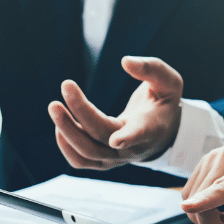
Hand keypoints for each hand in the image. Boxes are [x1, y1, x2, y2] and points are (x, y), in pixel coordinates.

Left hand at [49, 56, 182, 169]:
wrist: (163, 134)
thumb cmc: (164, 103)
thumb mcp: (169, 82)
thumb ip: (151, 69)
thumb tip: (125, 61)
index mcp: (152, 127)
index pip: (141, 133)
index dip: (129, 137)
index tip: (116, 140)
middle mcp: (133, 147)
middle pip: (102, 137)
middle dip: (81, 112)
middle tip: (66, 85)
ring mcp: (117, 158)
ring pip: (87, 153)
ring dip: (67, 131)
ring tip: (55, 107)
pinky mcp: (103, 161)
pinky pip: (80, 161)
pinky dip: (66, 145)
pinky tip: (60, 125)